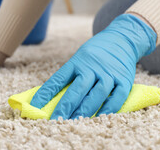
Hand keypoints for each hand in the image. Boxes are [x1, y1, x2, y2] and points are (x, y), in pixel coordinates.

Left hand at [30, 14, 156, 119]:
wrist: (122, 38)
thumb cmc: (95, 53)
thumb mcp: (80, 57)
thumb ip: (70, 75)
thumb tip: (53, 97)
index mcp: (78, 61)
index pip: (59, 78)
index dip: (46, 93)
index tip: (35, 106)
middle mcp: (93, 67)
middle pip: (78, 89)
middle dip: (66, 106)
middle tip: (55, 120)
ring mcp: (109, 74)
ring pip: (97, 95)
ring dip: (85, 110)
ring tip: (75, 122)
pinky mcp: (124, 80)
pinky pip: (117, 97)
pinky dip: (109, 109)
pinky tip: (100, 118)